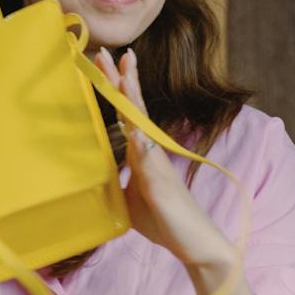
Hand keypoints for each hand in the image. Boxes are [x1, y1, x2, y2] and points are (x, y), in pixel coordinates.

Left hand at [92, 47, 235, 278]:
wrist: (195, 244)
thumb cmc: (166, 221)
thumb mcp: (131, 200)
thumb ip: (118, 182)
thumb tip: (99, 175)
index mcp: (143, 153)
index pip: (126, 114)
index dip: (116, 88)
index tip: (104, 62)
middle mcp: (152, 152)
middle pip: (134, 108)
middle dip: (121, 79)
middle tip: (108, 50)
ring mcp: (158, 165)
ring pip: (142, 124)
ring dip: (132, 98)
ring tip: (124, 72)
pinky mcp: (161, 184)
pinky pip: (149, 158)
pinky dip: (141, 140)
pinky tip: (132, 125)